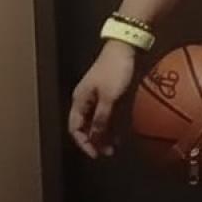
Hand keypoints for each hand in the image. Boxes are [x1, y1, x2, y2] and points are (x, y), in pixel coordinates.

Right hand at [68, 40, 136, 159]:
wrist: (127, 47)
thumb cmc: (115, 71)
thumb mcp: (109, 97)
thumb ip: (101, 119)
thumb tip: (94, 138)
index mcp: (80, 100)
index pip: (75, 128)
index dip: (84, 143)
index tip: (96, 154)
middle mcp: (86, 100)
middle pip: (85, 126)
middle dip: (94, 141)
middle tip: (107, 153)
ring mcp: (98, 97)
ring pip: (97, 122)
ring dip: (104, 135)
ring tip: (114, 147)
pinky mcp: (111, 94)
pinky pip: (108, 115)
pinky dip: (112, 125)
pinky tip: (119, 135)